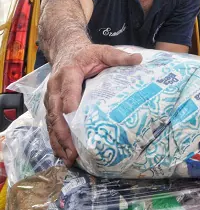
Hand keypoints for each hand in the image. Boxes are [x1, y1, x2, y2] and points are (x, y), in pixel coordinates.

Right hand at [44, 44, 141, 166]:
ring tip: (68, 158)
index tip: (73, 116)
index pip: (69, 88)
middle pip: (56, 111)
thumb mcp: (104, 52)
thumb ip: (119, 57)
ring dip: (58, 141)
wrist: (66, 51)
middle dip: (63, 131)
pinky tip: (63, 153)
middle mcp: (55, 86)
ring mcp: (51, 97)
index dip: (70, 101)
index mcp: (69, 72)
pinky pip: (50, 124)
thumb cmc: (88, 54)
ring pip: (51, 121)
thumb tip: (139, 59)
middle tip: (72, 150)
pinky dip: (55, 140)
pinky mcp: (51, 106)